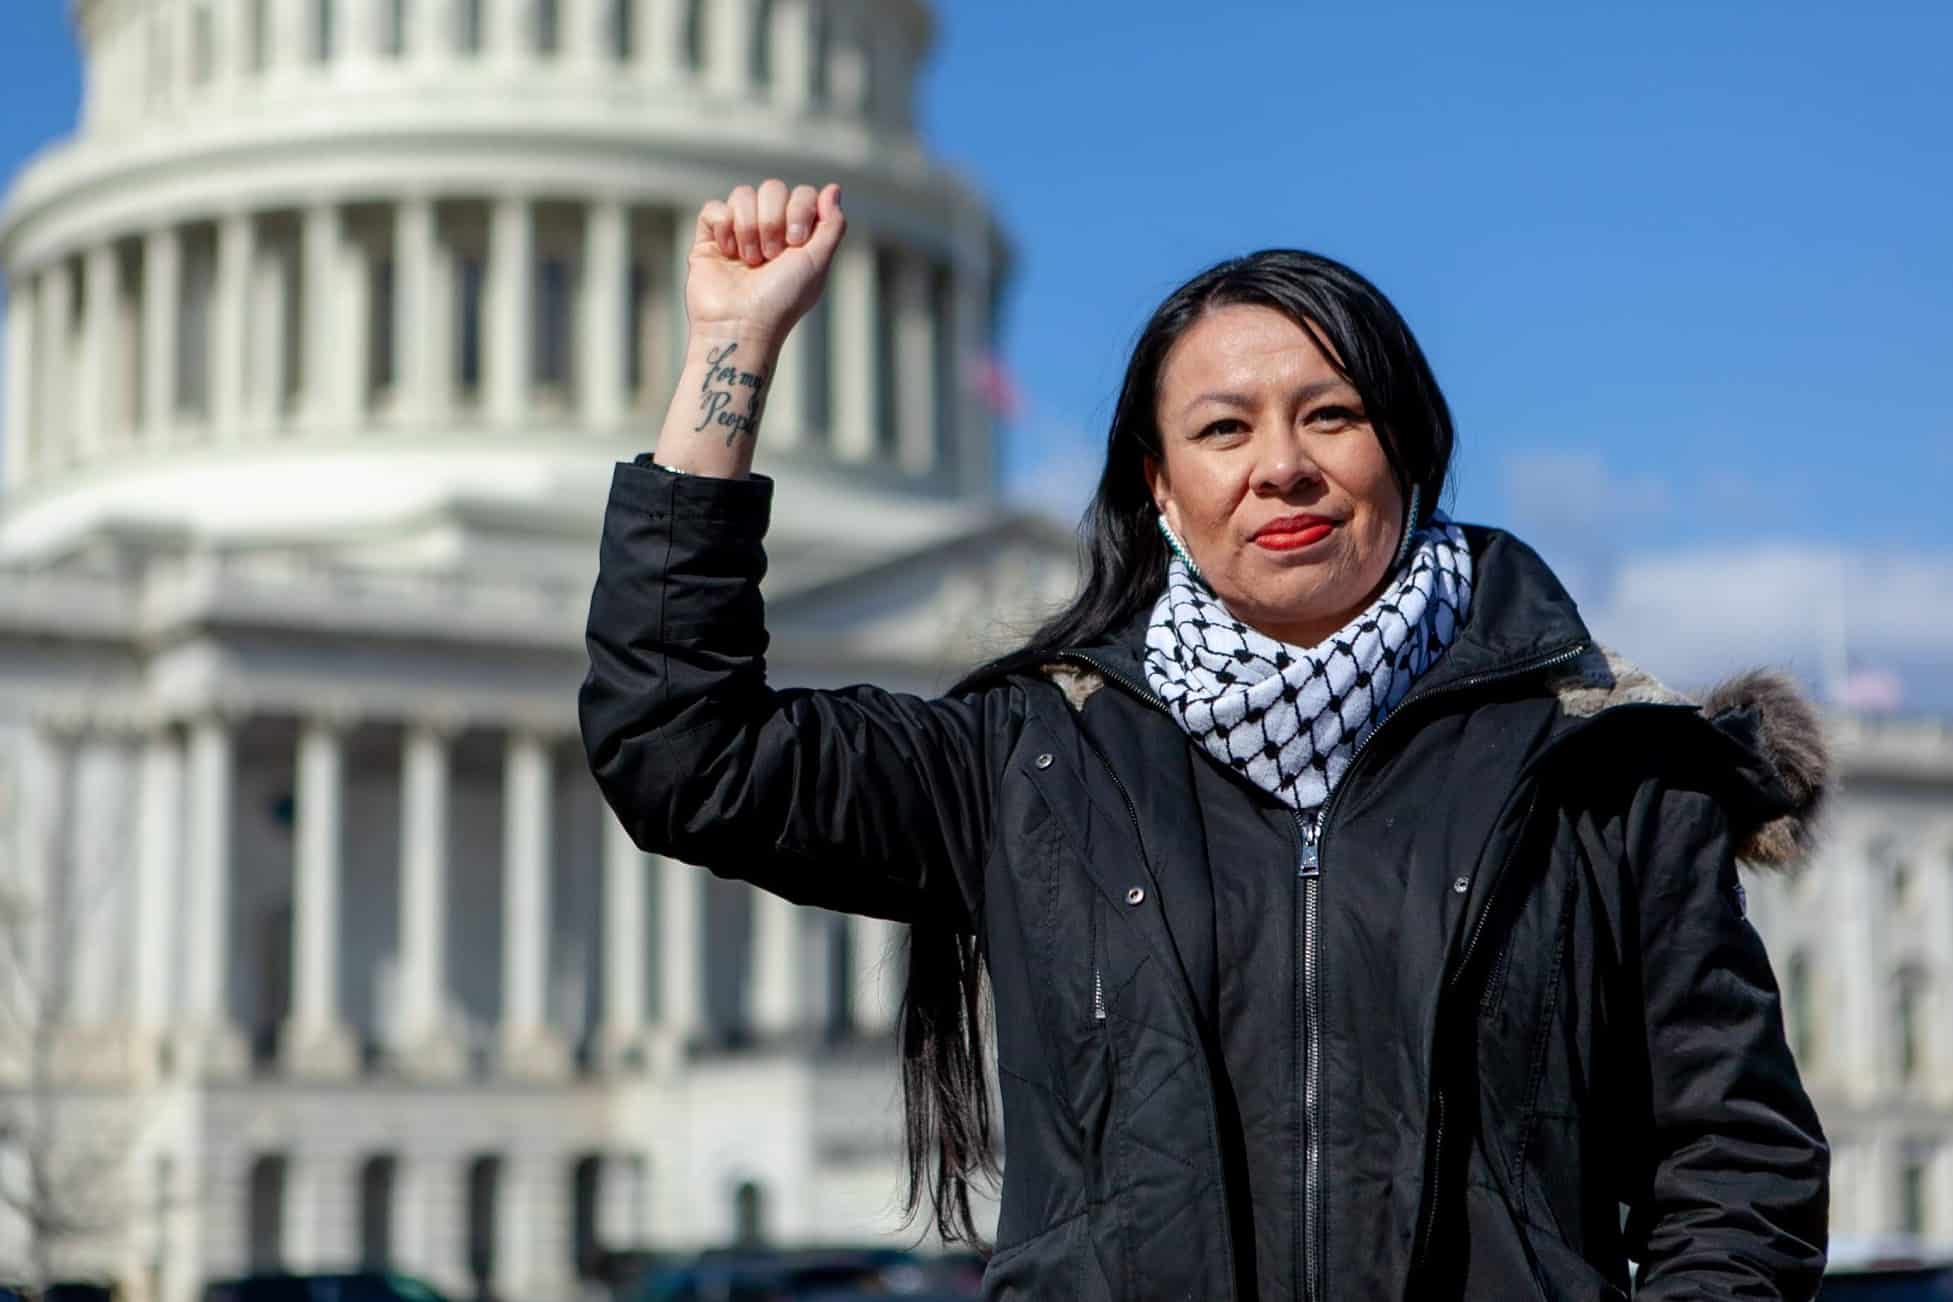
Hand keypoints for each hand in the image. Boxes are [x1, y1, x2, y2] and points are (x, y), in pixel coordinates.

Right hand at [686, 179, 846, 345]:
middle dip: (772, 221)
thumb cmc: (782, 301)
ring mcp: (738, 233)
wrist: (741, 324)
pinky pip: (713, 208)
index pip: (802, 194)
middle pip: (772, 188)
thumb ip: (832, 225)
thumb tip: (833, 189)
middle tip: (771, 256)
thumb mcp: (817, 263)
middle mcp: (769, 230)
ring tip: (749, 261)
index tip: (795, 243)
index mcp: (797, 235)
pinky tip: (727, 254)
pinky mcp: (709, 239)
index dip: (799, 210)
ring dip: (749, 228)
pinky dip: (723, 228)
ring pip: (742, 194)